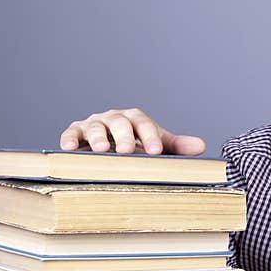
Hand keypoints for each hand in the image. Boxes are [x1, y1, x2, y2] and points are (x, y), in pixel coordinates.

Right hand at [59, 108, 206, 154]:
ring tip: (102, 150)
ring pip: (95, 127)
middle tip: (127, 152)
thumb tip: (202, 147)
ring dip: (98, 138)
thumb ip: (177, 146)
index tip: (155, 151)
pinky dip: (69, 138)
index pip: (144, 124)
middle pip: (120, 123)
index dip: (150, 136)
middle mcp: (114, 118)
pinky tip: (68, 148)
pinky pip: (71, 133)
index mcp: (136, 119)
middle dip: (124, 136)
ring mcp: (94, 124)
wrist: (109, 147)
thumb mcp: (156, 144)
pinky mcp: (75, 132)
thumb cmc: (137, 146)